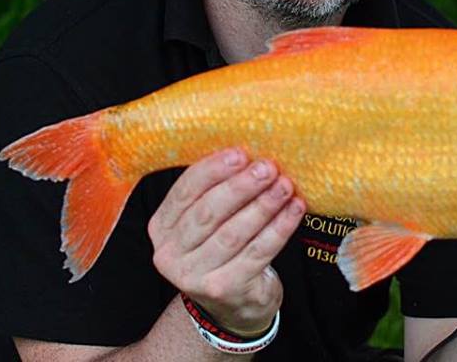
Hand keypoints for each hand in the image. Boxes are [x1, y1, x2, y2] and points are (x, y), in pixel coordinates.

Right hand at [147, 149, 305, 335]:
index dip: (213, 170)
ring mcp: (195, 276)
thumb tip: (250, 153)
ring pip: (234, 233)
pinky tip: (294, 210)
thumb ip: (216, 190)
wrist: (232, 304)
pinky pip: (257, 253)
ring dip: (263, 205)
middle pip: (207, 213)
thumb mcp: (206, 220)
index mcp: (162, 226)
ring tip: (285, 186)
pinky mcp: (225, 289)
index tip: (240, 153)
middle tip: (267, 167)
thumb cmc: (221, 248)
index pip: (184, 191)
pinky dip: (279, 228)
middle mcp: (170, 253)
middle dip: (241, 187)